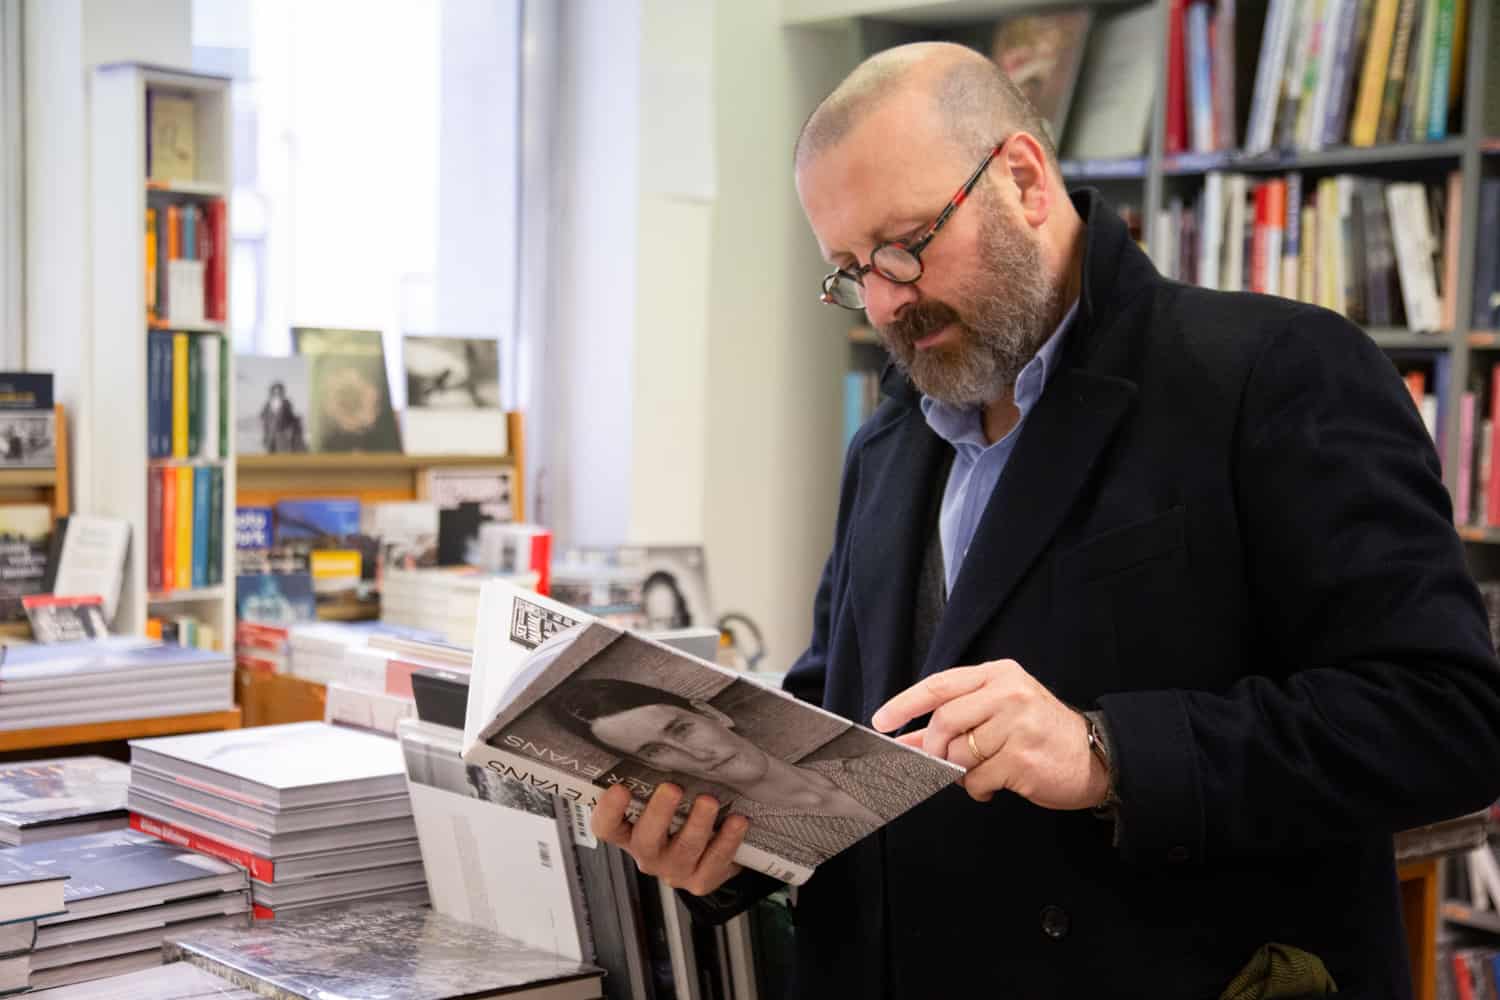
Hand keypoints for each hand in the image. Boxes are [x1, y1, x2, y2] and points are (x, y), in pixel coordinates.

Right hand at [590, 782, 747, 895]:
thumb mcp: (665, 803)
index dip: (608, 811)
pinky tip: (737, 821)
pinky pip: (715, 860)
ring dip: (698, 823)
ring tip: (709, 801)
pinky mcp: (702, 880)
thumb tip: (667, 736)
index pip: (607, 827)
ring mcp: (675, 870)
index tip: (619, 788)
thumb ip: (657, 781)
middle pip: (645, 840)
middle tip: (672, 788)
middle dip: (659, 813)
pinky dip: (727, 839)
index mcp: (630, 833)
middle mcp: (648, 854)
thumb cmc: (680, 820)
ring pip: (684, 849)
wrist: (709, 858)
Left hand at [870, 659, 1109, 809]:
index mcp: (999, 675)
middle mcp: (1009, 694)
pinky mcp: (1022, 759)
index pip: (939, 685)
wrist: (1095, 757)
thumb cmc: (1042, 734)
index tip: (882, 720)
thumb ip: (955, 721)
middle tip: (939, 760)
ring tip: (978, 772)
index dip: (905, 704)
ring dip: (959, 772)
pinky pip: (977, 779)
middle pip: (944, 720)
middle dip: (933, 747)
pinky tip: (993, 785)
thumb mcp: (1000, 713)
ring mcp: (1017, 725)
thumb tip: (909, 738)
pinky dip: (976, 788)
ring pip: (958, 753)